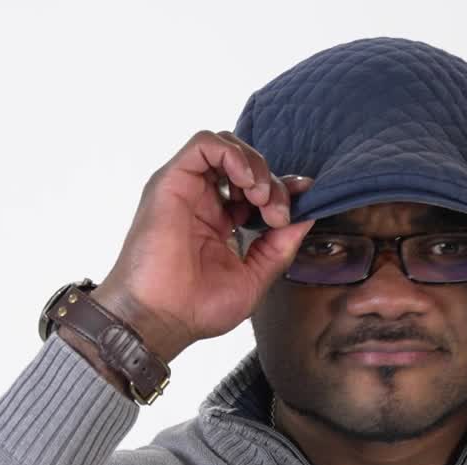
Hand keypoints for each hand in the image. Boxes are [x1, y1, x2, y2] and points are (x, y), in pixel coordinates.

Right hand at [90, 130, 316, 359]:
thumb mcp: (254, 278)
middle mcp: (203, 202)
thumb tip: (306, 217)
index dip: (282, 188)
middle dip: (272, 183)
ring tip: (262, 197)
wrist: (160, 318)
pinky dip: (232, 153)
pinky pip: (204, 144)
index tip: (304, 197)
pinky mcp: (171, 180)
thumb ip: (280, 247)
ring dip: (254, 164)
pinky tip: (246, 181)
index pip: (255, 189)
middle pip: (245, 166)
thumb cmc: (197, 308)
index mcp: (221, 224)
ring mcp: (187, 189)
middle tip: (278, 214)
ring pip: (226, 147)